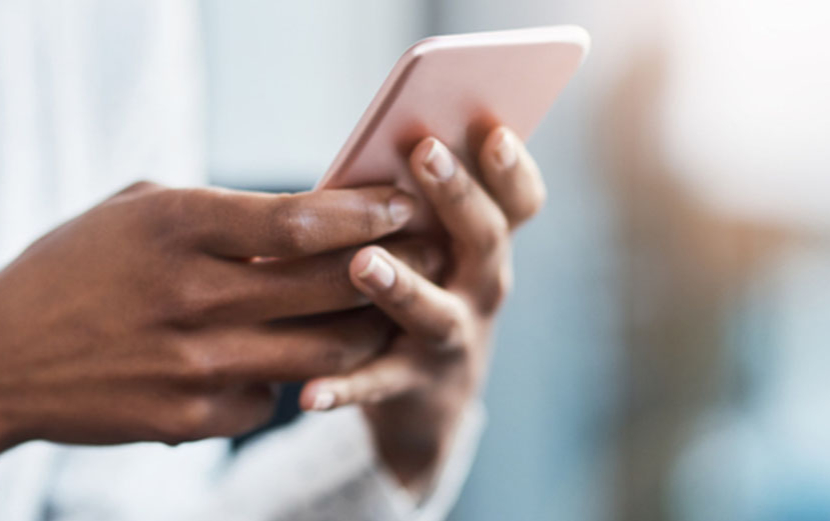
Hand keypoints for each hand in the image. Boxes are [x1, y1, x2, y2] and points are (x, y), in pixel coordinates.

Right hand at [0, 181, 437, 516]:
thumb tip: (309, 216)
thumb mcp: (133, 211)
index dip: (365, 213)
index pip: (301, 221)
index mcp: (176, 227)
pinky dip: (288, 382)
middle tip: (423, 257)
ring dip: (363, 332)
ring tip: (380, 314)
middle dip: (391, 269)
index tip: (402, 206)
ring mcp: (194, 365)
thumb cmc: (69, 272)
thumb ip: (218, 211)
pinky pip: (272, 401)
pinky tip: (282, 364)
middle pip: (330, 287)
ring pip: (322, 353)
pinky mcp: (190, 419)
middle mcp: (192, 295)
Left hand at [299, 128, 545, 493]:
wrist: (429, 401)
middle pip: (484, 240)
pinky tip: (310, 392)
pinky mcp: (409, 386)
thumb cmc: (418, 286)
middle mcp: (481, 289)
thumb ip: (414, 199)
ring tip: (362, 262)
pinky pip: (376, 385)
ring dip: (401, 286)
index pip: (520, 202)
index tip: (495, 130)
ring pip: (435, 313)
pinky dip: (344, 388)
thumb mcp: (431, 243)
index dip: (513, 168)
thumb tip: (378, 135)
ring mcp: (451, 340)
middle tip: (427, 152)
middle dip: (458, 195)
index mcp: (485, 244)